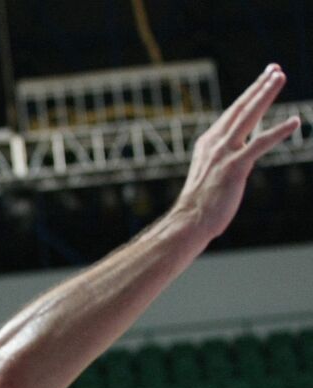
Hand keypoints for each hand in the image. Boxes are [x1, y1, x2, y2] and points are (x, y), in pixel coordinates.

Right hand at [174, 64, 300, 240]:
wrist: (189, 221)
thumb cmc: (200, 204)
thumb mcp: (209, 174)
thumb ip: (223, 159)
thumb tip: (239, 156)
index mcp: (208, 143)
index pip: (232, 113)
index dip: (249, 94)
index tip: (263, 78)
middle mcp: (215, 143)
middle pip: (241, 108)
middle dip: (259, 86)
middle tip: (275, 69)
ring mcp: (224, 154)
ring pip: (248, 117)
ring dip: (265, 95)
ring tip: (280, 77)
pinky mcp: (235, 167)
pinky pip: (260, 144)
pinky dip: (279, 131)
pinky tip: (295, 121)